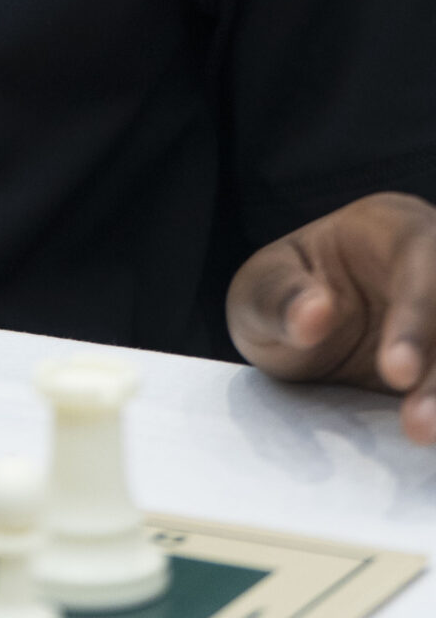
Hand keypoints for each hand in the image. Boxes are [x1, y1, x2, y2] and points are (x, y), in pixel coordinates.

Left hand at [228, 194, 435, 441]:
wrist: (306, 330)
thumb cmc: (286, 295)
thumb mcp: (260, 289)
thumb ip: (278, 297)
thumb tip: (314, 315)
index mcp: (394, 231)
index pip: (422, 264)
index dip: (416, 320)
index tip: (396, 372)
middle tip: (417, 426)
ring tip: (421, 435)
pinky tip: (431, 449)